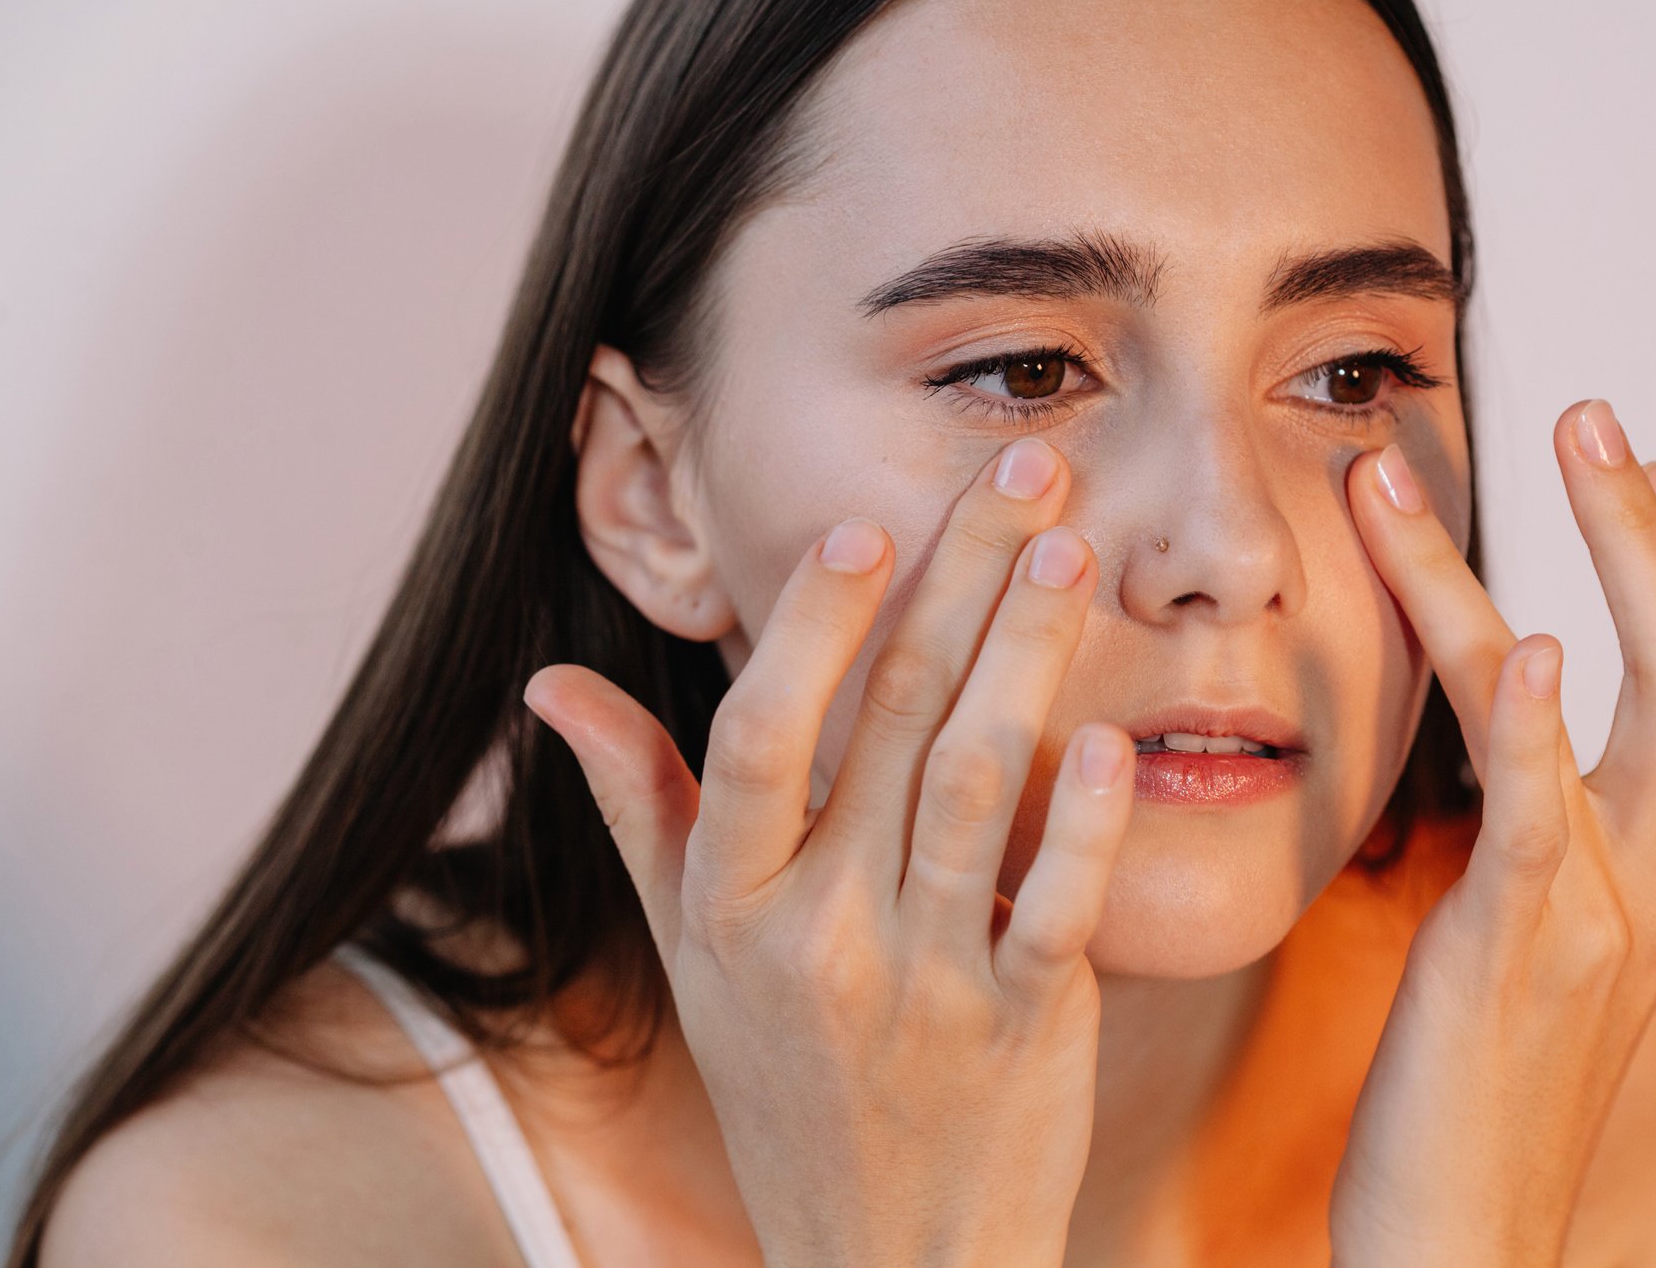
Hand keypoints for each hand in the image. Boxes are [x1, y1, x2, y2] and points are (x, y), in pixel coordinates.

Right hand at [522, 436, 1134, 1267]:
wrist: (885, 1260)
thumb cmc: (785, 1082)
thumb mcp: (692, 954)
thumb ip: (637, 809)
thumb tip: (548, 690)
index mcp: (732, 902)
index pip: (758, 735)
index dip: (806, 624)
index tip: (863, 520)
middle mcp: (815, 932)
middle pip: (886, 721)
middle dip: (959, 578)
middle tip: (1028, 467)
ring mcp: (919, 982)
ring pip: (970, 786)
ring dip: (1024, 657)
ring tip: (1072, 550)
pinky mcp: (1018, 1027)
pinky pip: (1050, 908)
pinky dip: (1078, 822)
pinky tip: (1108, 735)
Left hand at [1328, 399, 1655, 1265]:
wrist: (1462, 1249)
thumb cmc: (1470, 1098)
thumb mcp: (1534, 950)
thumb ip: (1547, 849)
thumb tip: (1517, 742)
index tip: (1648, 474)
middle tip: (1593, 415)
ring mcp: (1603, 915)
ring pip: (1632, 702)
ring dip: (1575, 566)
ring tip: (1489, 462)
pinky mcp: (1518, 952)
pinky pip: (1548, 818)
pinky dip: (1542, 723)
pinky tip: (1532, 640)